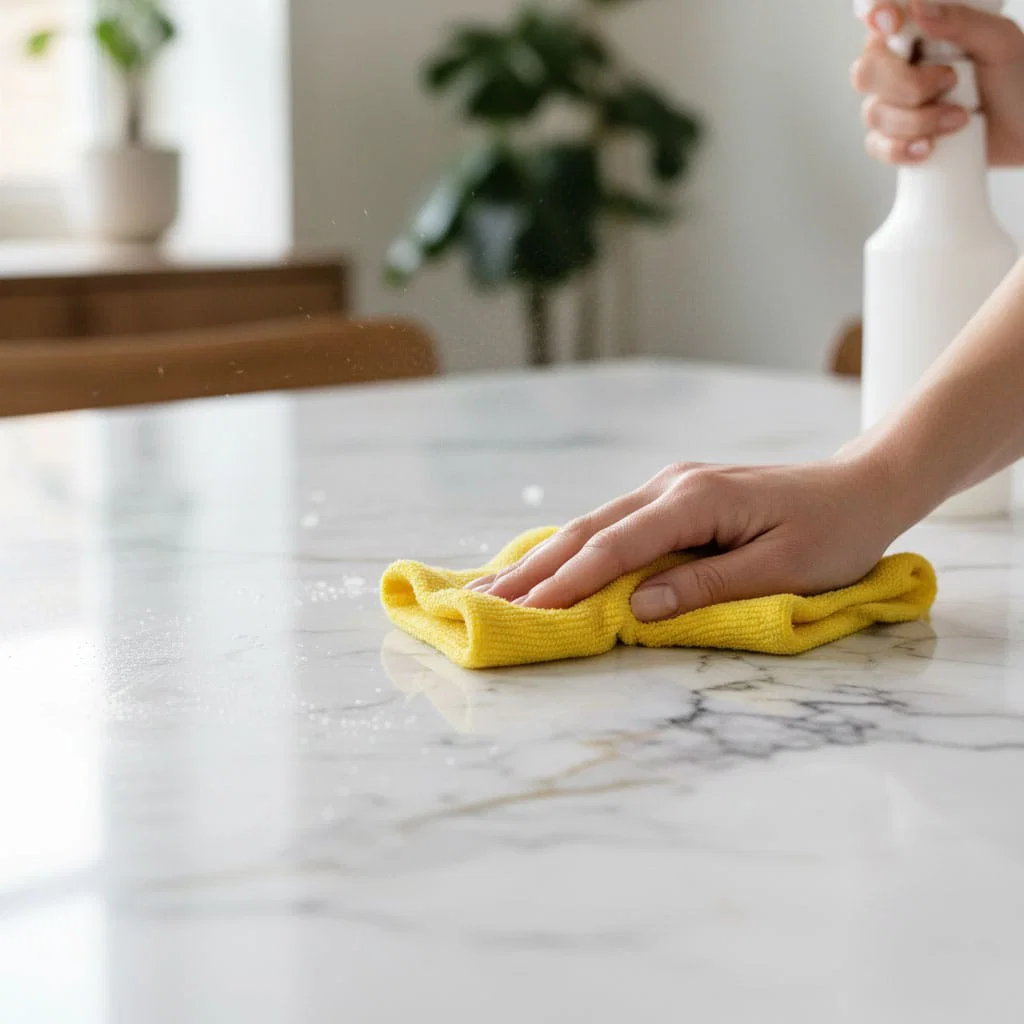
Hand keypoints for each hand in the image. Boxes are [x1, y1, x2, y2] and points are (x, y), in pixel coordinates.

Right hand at [467, 457, 908, 620]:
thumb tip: (637, 607)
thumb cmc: (834, 533)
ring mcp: (668, 488)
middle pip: (589, 531)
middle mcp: (670, 486)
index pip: (617, 546)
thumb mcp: (782, 569)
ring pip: (592, 525)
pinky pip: (611, 526)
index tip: (524, 612)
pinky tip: (545, 564)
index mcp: (695, 500)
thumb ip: (707, 587)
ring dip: (544, 558)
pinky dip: (573, 549)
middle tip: (481, 603)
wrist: (862, 486)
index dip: (569, 581)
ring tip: (496, 587)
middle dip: (534, 570)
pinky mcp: (673, 499)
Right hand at [852, 1, 1023, 165]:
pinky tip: (929, 147)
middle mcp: (896, 67)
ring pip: (875, 114)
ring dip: (919, 121)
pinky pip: (878, 147)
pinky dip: (903, 149)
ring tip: (960, 119)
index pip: (879, 17)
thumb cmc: (1017, 81)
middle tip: (949, 82)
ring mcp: (893, 106)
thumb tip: (918, 9)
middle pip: (866, 72)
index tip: (892, 23)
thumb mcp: (1000, 42)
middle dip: (906, 84)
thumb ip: (962, 21)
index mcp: (916, 33)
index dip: (875, 15)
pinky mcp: (896, 142)